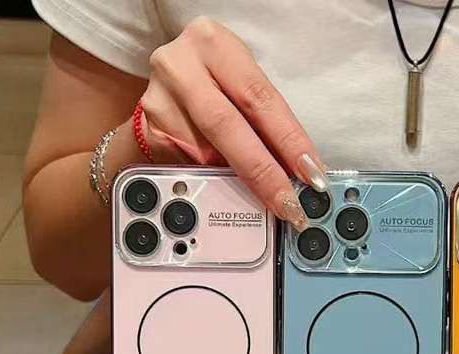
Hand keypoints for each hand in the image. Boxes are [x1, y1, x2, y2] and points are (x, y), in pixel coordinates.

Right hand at [140, 16, 325, 228]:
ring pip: (206, 154)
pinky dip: (215, 184)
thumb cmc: (216, 86)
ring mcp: (158, 98)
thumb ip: (264, 122)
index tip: (311, 173)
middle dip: (264, 172)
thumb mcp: (241, 86)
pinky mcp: (147, 131)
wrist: (167, 89)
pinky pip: (189, 168)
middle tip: (289, 203)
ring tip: (265, 201)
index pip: (259, 98)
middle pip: (228, 126)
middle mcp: (180, 66)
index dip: (288, 140)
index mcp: (214, 45)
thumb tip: (297, 173)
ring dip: (240, 184)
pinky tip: (229, 191)